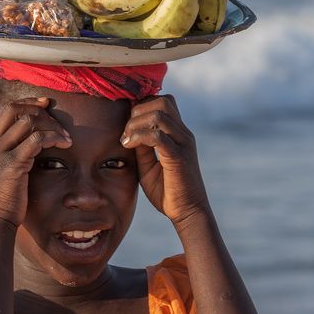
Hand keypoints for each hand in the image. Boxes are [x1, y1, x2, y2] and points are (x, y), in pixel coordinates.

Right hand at [0, 97, 71, 227]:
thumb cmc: (2, 198)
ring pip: (28, 122)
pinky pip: (36, 140)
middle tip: (58, 121)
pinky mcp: (12, 165)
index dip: (27, 102)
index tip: (45, 104)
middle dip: (39, 110)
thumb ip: (6, 152)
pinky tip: (64, 145)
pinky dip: (53, 138)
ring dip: (52, 126)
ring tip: (66, 138)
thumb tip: (24, 139)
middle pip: (15, 109)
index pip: (6, 109)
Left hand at [121, 95, 209, 226]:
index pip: (164, 102)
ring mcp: (183, 144)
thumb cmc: (168, 191)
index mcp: (178, 133)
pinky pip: (159, 136)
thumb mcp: (148, 165)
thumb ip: (141, 147)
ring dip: (136, 123)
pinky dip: (139, 136)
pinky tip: (128, 145)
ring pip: (160, 114)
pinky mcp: (179, 157)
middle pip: (163, 101)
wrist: (187, 212)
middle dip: (138, 110)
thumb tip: (129, 131)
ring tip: (126, 139)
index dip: (142, 106)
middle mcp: (183, 134)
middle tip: (126, 131)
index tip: (127, 124)